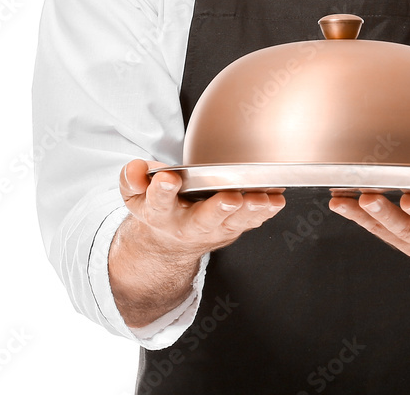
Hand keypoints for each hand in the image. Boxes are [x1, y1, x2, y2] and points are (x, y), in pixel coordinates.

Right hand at [118, 159, 284, 259]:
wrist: (171, 240)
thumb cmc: (159, 206)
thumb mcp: (136, 194)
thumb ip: (133, 179)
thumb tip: (136, 168)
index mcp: (161, 214)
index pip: (158, 203)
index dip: (161, 191)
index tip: (167, 179)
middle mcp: (189, 225)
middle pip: (204, 220)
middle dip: (218, 209)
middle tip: (231, 197)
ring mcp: (214, 229)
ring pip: (234, 222)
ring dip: (250, 211)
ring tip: (262, 198)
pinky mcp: (234, 228)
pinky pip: (252, 221)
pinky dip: (266, 211)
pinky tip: (276, 198)